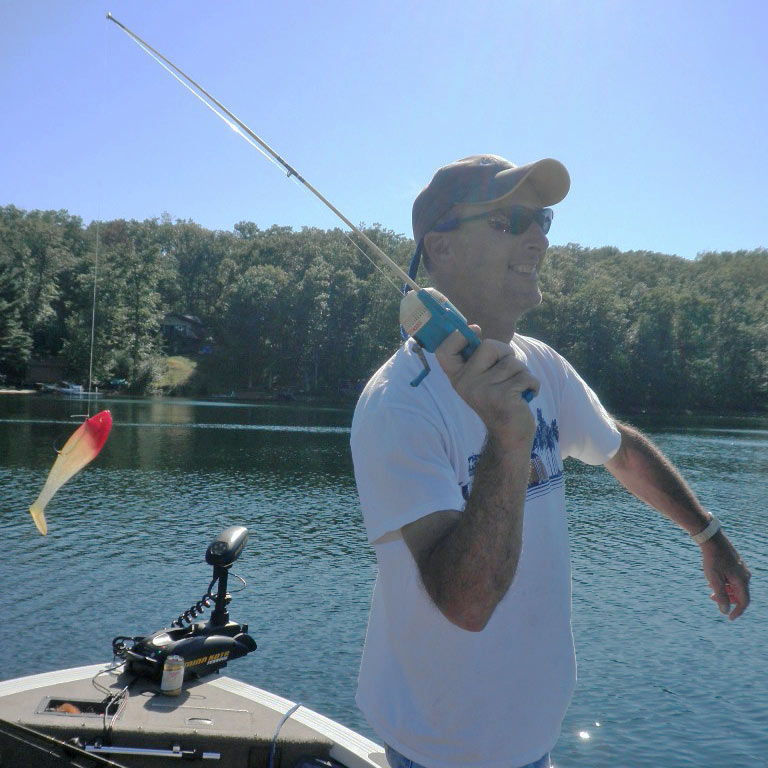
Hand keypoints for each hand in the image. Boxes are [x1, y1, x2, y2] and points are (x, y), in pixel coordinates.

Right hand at [435, 326, 538, 444]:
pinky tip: (525, 397)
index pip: (444, 350)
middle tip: (506, 373)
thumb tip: (473, 328)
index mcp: (457, 377)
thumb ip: (479, 358)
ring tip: (515, 390)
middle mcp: (465, 384)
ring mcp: (482, 391)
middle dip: (506, 354)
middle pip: (489, 345)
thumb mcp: (482, 379)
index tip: (475, 330)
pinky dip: (533, 384)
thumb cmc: (499, 400)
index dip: (457, 335)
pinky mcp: (502, 398)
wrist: (509, 435)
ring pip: (513, 362)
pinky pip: (526, 376)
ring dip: (522, 373)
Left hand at [700, 531, 750, 619]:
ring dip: (724, 590)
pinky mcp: (736, 563)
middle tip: (712, 598)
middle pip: (739, 594)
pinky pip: (733, 578)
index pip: (744, 601)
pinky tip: (712, 580)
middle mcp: (745, 575)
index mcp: (742, 581)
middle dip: (727, 599)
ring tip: (710, 589)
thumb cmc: (712, 559)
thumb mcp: (714, 579)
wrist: (712, 539)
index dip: (737, 611)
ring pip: (735, 586)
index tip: (729, 618)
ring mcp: (741, 568)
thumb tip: (725, 611)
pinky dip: (724, 582)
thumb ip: (721, 596)